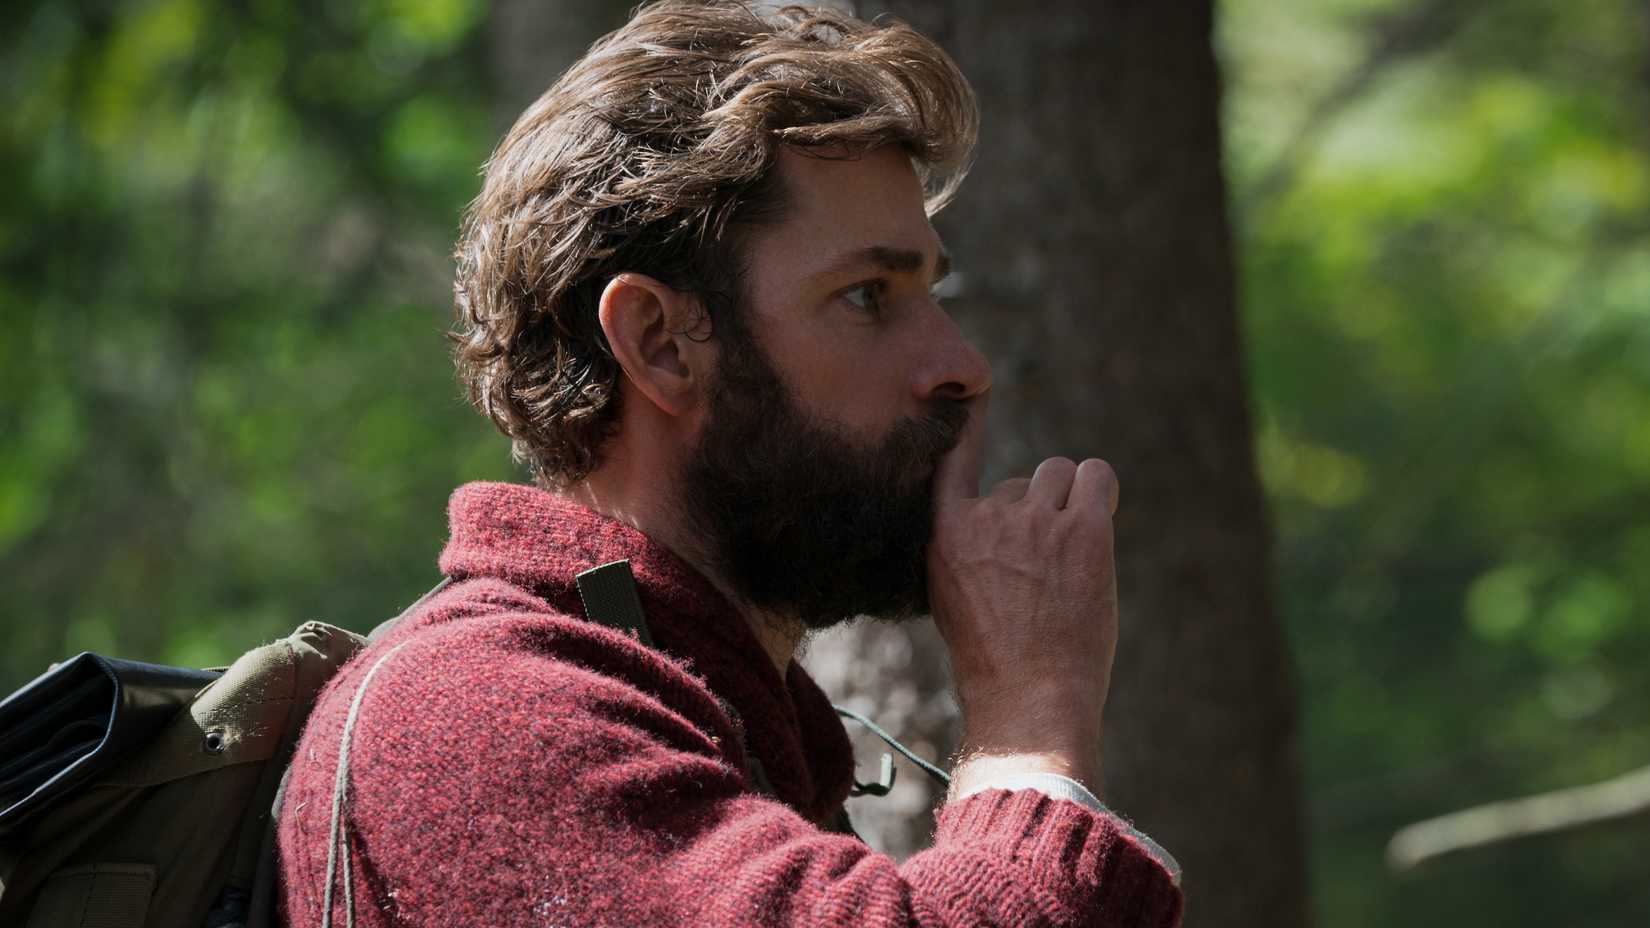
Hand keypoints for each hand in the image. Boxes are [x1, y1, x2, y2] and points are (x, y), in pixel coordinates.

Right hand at [927, 392, 1120, 792]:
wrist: (1030, 696)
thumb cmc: (993, 659)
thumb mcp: (950, 596)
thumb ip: (964, 547)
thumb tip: (998, 509)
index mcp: (945, 533)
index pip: (952, 457)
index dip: (967, 423)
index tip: (968, 395)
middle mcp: (988, 517)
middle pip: (1020, 481)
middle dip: (1035, 512)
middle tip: (1044, 563)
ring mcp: (1038, 521)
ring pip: (1059, 473)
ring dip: (1069, 500)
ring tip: (1073, 545)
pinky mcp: (1086, 530)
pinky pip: (1098, 476)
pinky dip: (1100, 488)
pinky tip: (1100, 508)